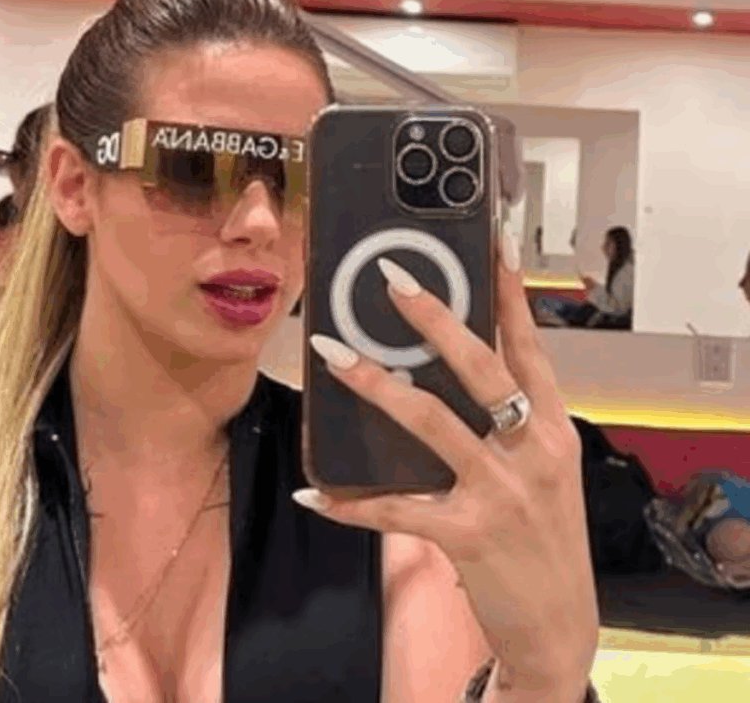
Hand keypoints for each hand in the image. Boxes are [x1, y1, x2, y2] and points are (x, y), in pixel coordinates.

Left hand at [298, 227, 598, 693]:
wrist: (561, 630)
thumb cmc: (546, 544)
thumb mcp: (545, 477)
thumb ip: (511, 430)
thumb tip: (450, 383)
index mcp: (554, 433)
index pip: (531, 351)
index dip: (512, 297)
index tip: (493, 246)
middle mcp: (534, 453)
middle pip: (481, 369)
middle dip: (436, 318)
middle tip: (392, 279)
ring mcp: (501, 493)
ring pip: (431, 422)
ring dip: (375, 385)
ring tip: (332, 354)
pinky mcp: (468, 534)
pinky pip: (396, 509)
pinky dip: (351, 503)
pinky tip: (314, 493)